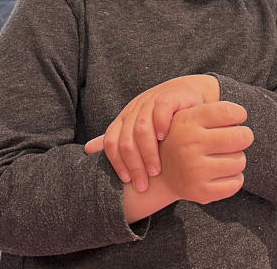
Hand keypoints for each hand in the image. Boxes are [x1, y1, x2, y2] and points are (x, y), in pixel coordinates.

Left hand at [85, 74, 218, 191]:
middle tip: (144, 184)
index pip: (111, 143)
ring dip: (147, 152)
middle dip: (134, 165)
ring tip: (156, 170)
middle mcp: (134, 109)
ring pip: (141, 128)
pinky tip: (165, 138)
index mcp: (124, 119)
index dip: (116, 163)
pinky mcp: (169, 96)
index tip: (127, 182)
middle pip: (126, 140)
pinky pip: (160, 109)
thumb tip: (87, 150)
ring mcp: (150, 101)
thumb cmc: (163, 115)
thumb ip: (117, 139)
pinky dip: (160, 125)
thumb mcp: (137, 127)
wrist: (189, 92)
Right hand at [155, 101, 252, 204]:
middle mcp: (190, 144)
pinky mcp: (201, 191)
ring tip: (224, 157)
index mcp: (188, 122)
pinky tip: (222, 173)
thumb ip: (211, 110)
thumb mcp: (188, 117)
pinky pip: (236, 183)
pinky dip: (235, 178)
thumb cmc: (183, 140)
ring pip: (239, 161)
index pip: (227, 112)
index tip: (239, 117)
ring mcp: (195, 170)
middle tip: (239, 138)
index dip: (239, 114)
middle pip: (240, 137)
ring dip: (237, 159)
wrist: (160, 175)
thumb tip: (240, 114)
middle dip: (244, 136)